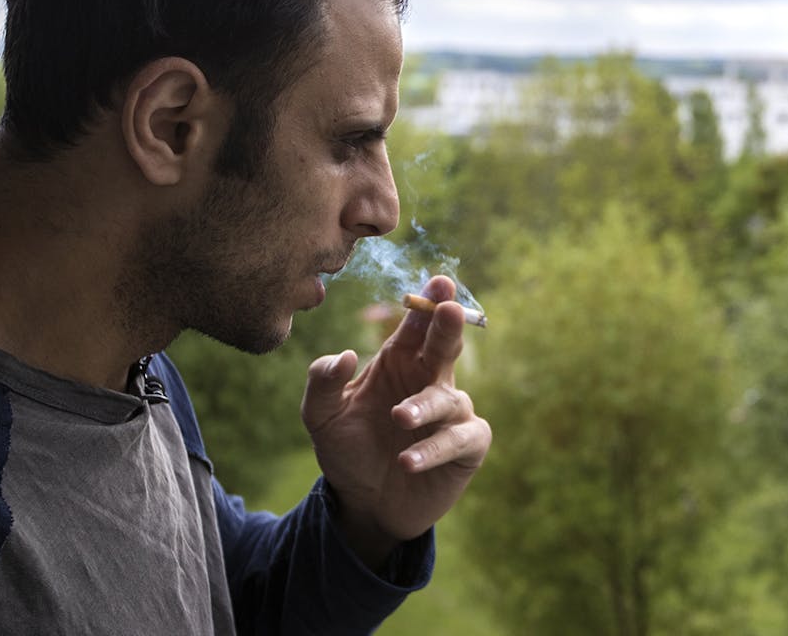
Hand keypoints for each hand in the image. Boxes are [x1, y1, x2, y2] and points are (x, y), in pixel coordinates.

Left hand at [300, 275, 492, 567]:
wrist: (363, 505)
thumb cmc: (348, 449)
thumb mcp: (321, 416)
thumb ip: (322, 382)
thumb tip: (345, 356)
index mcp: (399, 361)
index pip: (416, 324)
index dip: (427, 302)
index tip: (438, 282)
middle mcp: (429, 380)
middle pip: (445, 346)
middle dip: (449, 325)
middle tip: (449, 310)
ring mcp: (452, 414)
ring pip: (448, 398)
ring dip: (424, 406)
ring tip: (399, 418)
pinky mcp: (466, 448)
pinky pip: (459, 439)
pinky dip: (435, 448)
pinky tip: (408, 461)